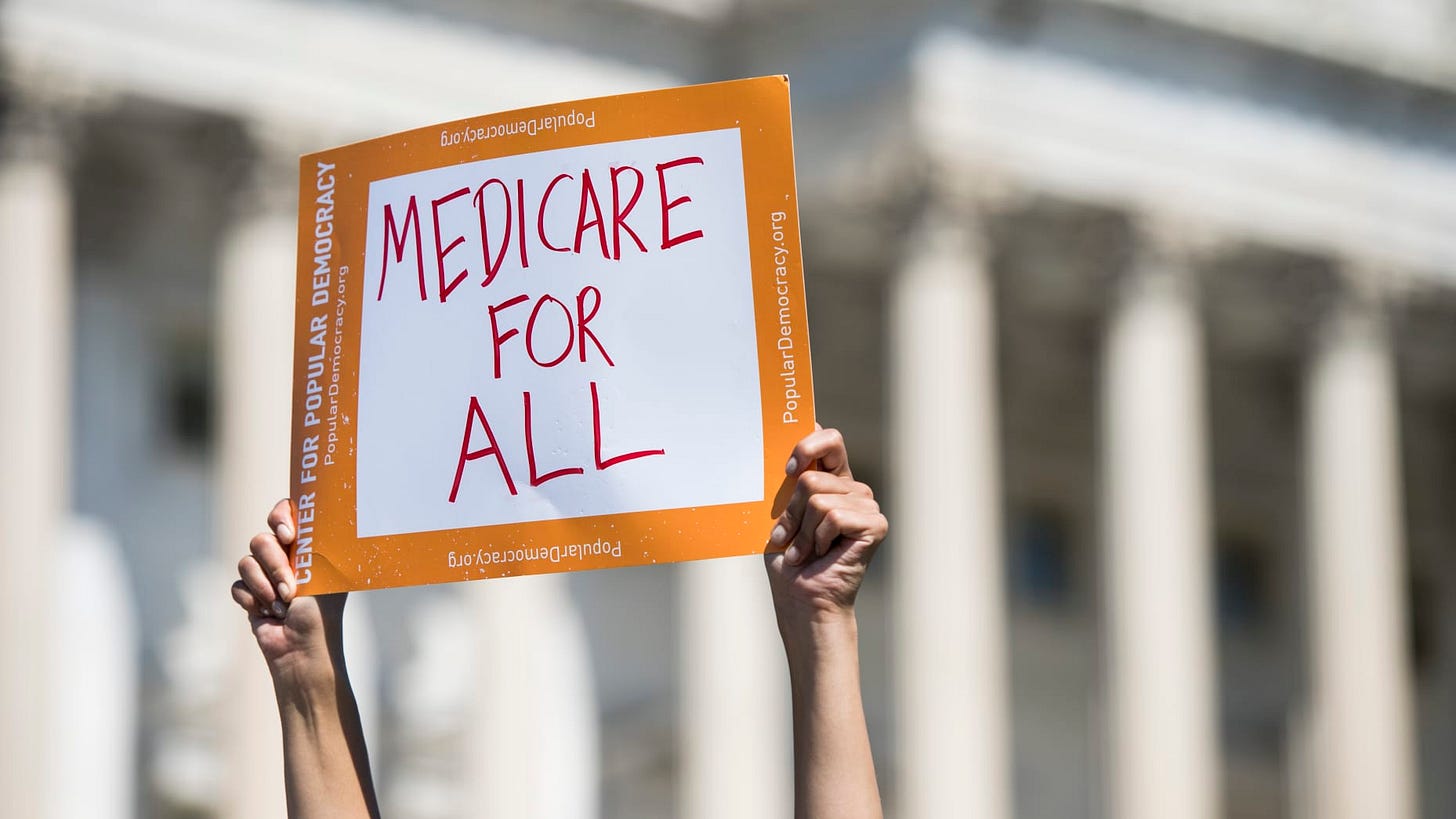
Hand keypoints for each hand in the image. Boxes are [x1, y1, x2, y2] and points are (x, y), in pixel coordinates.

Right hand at [230, 499, 344, 682]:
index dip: (280, 518)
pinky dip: (251, 600)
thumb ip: (310, 543)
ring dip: (264, 586)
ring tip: (281, 605)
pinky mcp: (250, 595)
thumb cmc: (320, 612)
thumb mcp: (321, 573)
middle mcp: (286, 558)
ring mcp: (266, 576)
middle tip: (290, 587)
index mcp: (308, 548)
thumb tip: (309, 514)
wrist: (301, 649)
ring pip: (246, 561)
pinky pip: (237, 585)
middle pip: (261, 539)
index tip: (288, 536)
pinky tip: (267, 614)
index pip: (286, 514)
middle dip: (274, 564)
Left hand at [764, 427, 887, 632]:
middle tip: (789, 536)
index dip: (807, 446)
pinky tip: (822, 553)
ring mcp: (867, 506)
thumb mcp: (781, 515)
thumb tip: (785, 458)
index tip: (786, 469)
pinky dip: (818, 538)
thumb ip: (788, 483)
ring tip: (805, 551)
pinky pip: (834, 516)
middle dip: (791, 510)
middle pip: (811, 476)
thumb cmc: (790, 561)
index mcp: (834, 481)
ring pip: (818, 499)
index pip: (829, 440)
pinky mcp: (875, 524)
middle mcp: (853, 490)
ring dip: (803, 531)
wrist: (801, 599)